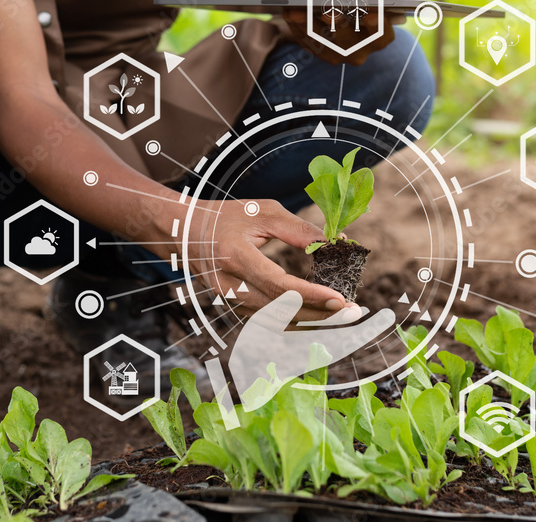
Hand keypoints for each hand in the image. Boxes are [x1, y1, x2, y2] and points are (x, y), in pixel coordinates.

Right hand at [167, 198, 357, 321]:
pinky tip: (318, 317)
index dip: (310, 295)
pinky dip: (295, 321)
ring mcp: (229, 300)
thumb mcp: (262, 212)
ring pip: (275, 322)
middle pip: (280, 310)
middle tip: (353, 311)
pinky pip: (268, 321)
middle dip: (320, 314)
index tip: (340, 299)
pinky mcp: (233, 307)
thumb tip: (335, 244)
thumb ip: (298, 229)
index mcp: (235, 256)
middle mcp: (229, 285)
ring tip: (342, 316)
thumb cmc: (224, 217)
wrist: (182, 233)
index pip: (278, 285)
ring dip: (311, 321)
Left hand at [282, 0, 403, 65]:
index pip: (382, 36)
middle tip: (329, 11)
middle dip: (339, 24)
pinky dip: (297, 28)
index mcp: (378, 34)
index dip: (378, 27)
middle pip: (349, 41)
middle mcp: (360, 50)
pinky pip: (306, 43)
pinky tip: (289, 13)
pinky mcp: (317, 53)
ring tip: (298, 10)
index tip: (369, 14)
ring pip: (324, 43)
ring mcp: (337, 55)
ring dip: (310, 26)